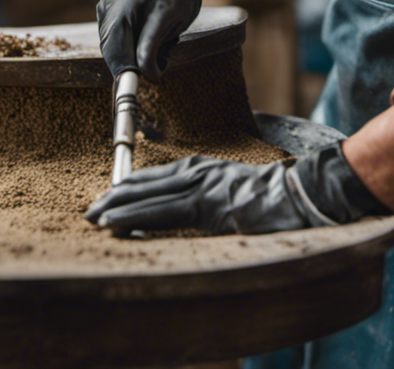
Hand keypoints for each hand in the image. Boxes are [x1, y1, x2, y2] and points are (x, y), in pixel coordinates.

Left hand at [85, 143, 390, 234]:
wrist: (303, 194)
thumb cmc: (274, 197)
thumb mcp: (235, 191)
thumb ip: (212, 195)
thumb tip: (198, 207)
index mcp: (203, 169)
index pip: (157, 177)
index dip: (131, 188)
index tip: (109, 197)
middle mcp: (198, 172)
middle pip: (147, 184)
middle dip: (116, 198)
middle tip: (90, 211)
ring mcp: (203, 186)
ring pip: (150, 197)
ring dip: (119, 207)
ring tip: (95, 217)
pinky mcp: (209, 204)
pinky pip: (165, 212)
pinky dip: (138, 217)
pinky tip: (119, 223)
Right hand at [97, 0, 202, 80]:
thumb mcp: (177, 17)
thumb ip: (156, 45)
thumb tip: (147, 75)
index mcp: (142, 5)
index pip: (132, 47)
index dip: (135, 71)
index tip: (143, 83)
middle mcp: (119, 3)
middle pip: (113, 49)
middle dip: (127, 66)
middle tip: (149, 71)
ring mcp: (107, 4)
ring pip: (109, 45)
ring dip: (124, 56)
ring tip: (147, 47)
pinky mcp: (103, 7)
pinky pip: (109, 36)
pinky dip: (120, 45)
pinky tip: (136, 37)